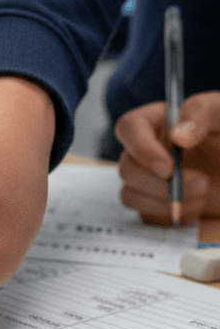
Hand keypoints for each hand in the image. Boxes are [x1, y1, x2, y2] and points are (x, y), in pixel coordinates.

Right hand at [115, 91, 219, 224]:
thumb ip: (201, 112)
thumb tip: (177, 135)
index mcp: (158, 121)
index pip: (129, 127)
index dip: (141, 149)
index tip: (168, 168)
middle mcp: (146, 150)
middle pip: (126, 168)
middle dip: (160, 184)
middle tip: (200, 183)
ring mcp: (147, 178)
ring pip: (130, 195)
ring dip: (164, 202)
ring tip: (202, 195)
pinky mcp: (154, 203)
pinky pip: (146, 216)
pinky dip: (170, 216)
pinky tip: (196, 206)